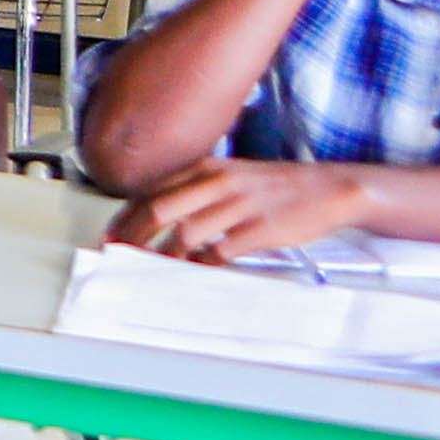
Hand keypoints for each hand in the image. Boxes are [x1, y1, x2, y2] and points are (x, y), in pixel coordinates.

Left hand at [108, 157, 374, 262]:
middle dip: (132, 238)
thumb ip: (195, 192)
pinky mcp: (261, 228)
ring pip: (186, 233)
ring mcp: (240, 204)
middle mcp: (218, 182)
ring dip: (164, 257)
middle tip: (119, 258)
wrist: (330, 188)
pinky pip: (221, 251)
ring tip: (155, 270)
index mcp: (206, 168)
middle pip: (158, 210)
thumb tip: (155, 217)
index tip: (109, 238)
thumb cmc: (275, 188)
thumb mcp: (231, 177)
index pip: (150, 192)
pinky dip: (203, 265)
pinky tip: (197, 271)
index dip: (123, 218)